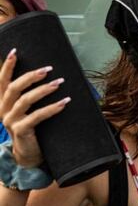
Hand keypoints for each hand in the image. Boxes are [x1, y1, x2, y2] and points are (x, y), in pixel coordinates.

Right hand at [0, 49, 68, 167]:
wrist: (29, 153)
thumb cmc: (32, 127)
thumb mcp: (28, 110)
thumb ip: (30, 95)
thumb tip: (49, 75)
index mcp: (3, 102)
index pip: (2, 81)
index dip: (7, 66)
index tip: (15, 52)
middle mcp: (3, 109)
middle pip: (13, 87)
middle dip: (31, 76)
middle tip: (48, 69)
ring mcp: (10, 121)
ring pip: (25, 100)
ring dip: (44, 90)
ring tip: (60, 83)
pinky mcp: (21, 130)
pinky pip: (36, 116)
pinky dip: (52, 108)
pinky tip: (64, 102)